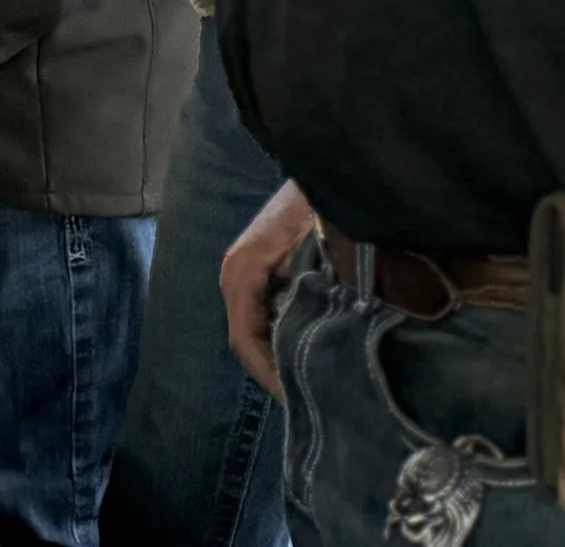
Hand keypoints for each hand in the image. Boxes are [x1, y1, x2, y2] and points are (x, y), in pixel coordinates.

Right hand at [221, 180, 314, 400]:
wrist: (327, 161)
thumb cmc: (320, 199)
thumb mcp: (317, 247)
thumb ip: (307, 292)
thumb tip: (311, 348)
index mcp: (242, 272)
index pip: (245, 341)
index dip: (271, 377)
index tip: (301, 403)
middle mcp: (237, 273)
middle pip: (248, 340)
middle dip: (277, 372)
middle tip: (312, 400)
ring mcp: (248, 269)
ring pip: (256, 327)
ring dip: (281, 354)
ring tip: (315, 380)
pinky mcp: (264, 265)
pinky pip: (266, 311)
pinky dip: (284, 334)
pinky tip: (313, 346)